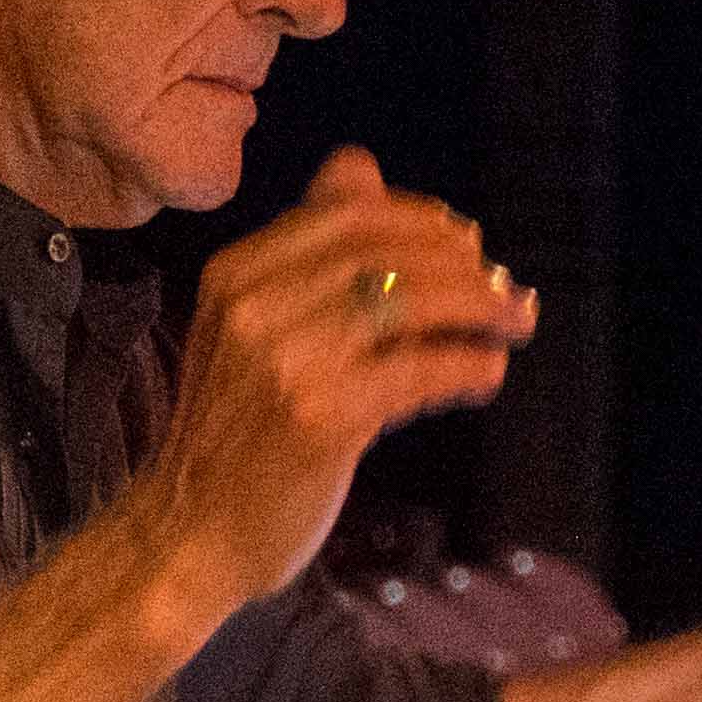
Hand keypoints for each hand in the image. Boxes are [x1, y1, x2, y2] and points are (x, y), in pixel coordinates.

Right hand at [124, 147, 537, 613]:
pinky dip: (468, 365)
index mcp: (236, 273)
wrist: (187, 534)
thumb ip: (305, 253)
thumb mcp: (248, 327)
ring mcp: (286, 362)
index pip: (350, 214)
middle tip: (505, 288)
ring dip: (481, 308)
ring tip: (514, 323)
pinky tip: (487, 373)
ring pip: (412, 303)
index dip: (424, 222)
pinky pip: (420, 370)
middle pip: (387, 250)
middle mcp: (255, 307)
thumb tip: (360, 166)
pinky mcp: (320, 419)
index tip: (468, 245)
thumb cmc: (233, 434)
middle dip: (463, 263)